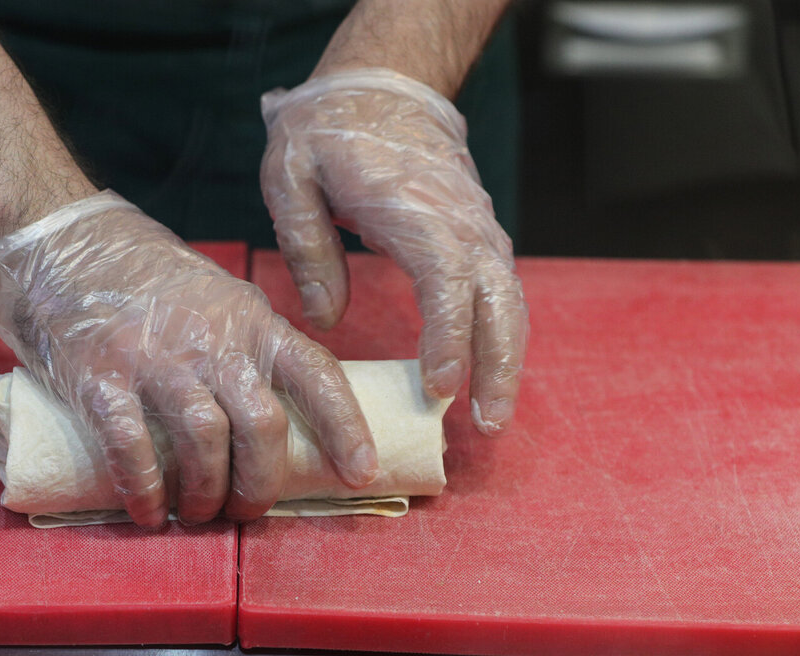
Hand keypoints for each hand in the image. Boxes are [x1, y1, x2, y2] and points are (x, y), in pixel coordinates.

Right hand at [0, 192, 377, 526]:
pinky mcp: (99, 377)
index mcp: (247, 318)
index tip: (363, 471)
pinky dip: (145, 490)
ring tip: (194, 513)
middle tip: (244, 510)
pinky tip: (147, 511)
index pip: (315, 373)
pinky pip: (134, 449)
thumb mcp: (211, 293)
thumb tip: (267, 416)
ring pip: (205, 444)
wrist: (53, 236)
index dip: (346, 427)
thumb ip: (241, 343)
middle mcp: (210, 338)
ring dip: (204, 495)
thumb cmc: (136, 272)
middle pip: (262, 426)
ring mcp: (154, 358)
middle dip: (260, 485)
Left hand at [261, 68, 527, 434]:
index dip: (449, 335)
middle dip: (498, 365)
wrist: (378, 87)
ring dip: (507, 359)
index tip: (441, 386)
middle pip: (498, 300)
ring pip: (508, 301)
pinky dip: (500, 336)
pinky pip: (500, 292)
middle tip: (486, 424)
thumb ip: (305, 245)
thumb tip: (324, 317)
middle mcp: (460, 221)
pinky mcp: (478, 236)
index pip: (447, 279)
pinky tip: (488, 377)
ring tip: (491, 417)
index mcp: (414, 208)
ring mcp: (477, 228)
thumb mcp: (291, 175)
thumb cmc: (327, 133)